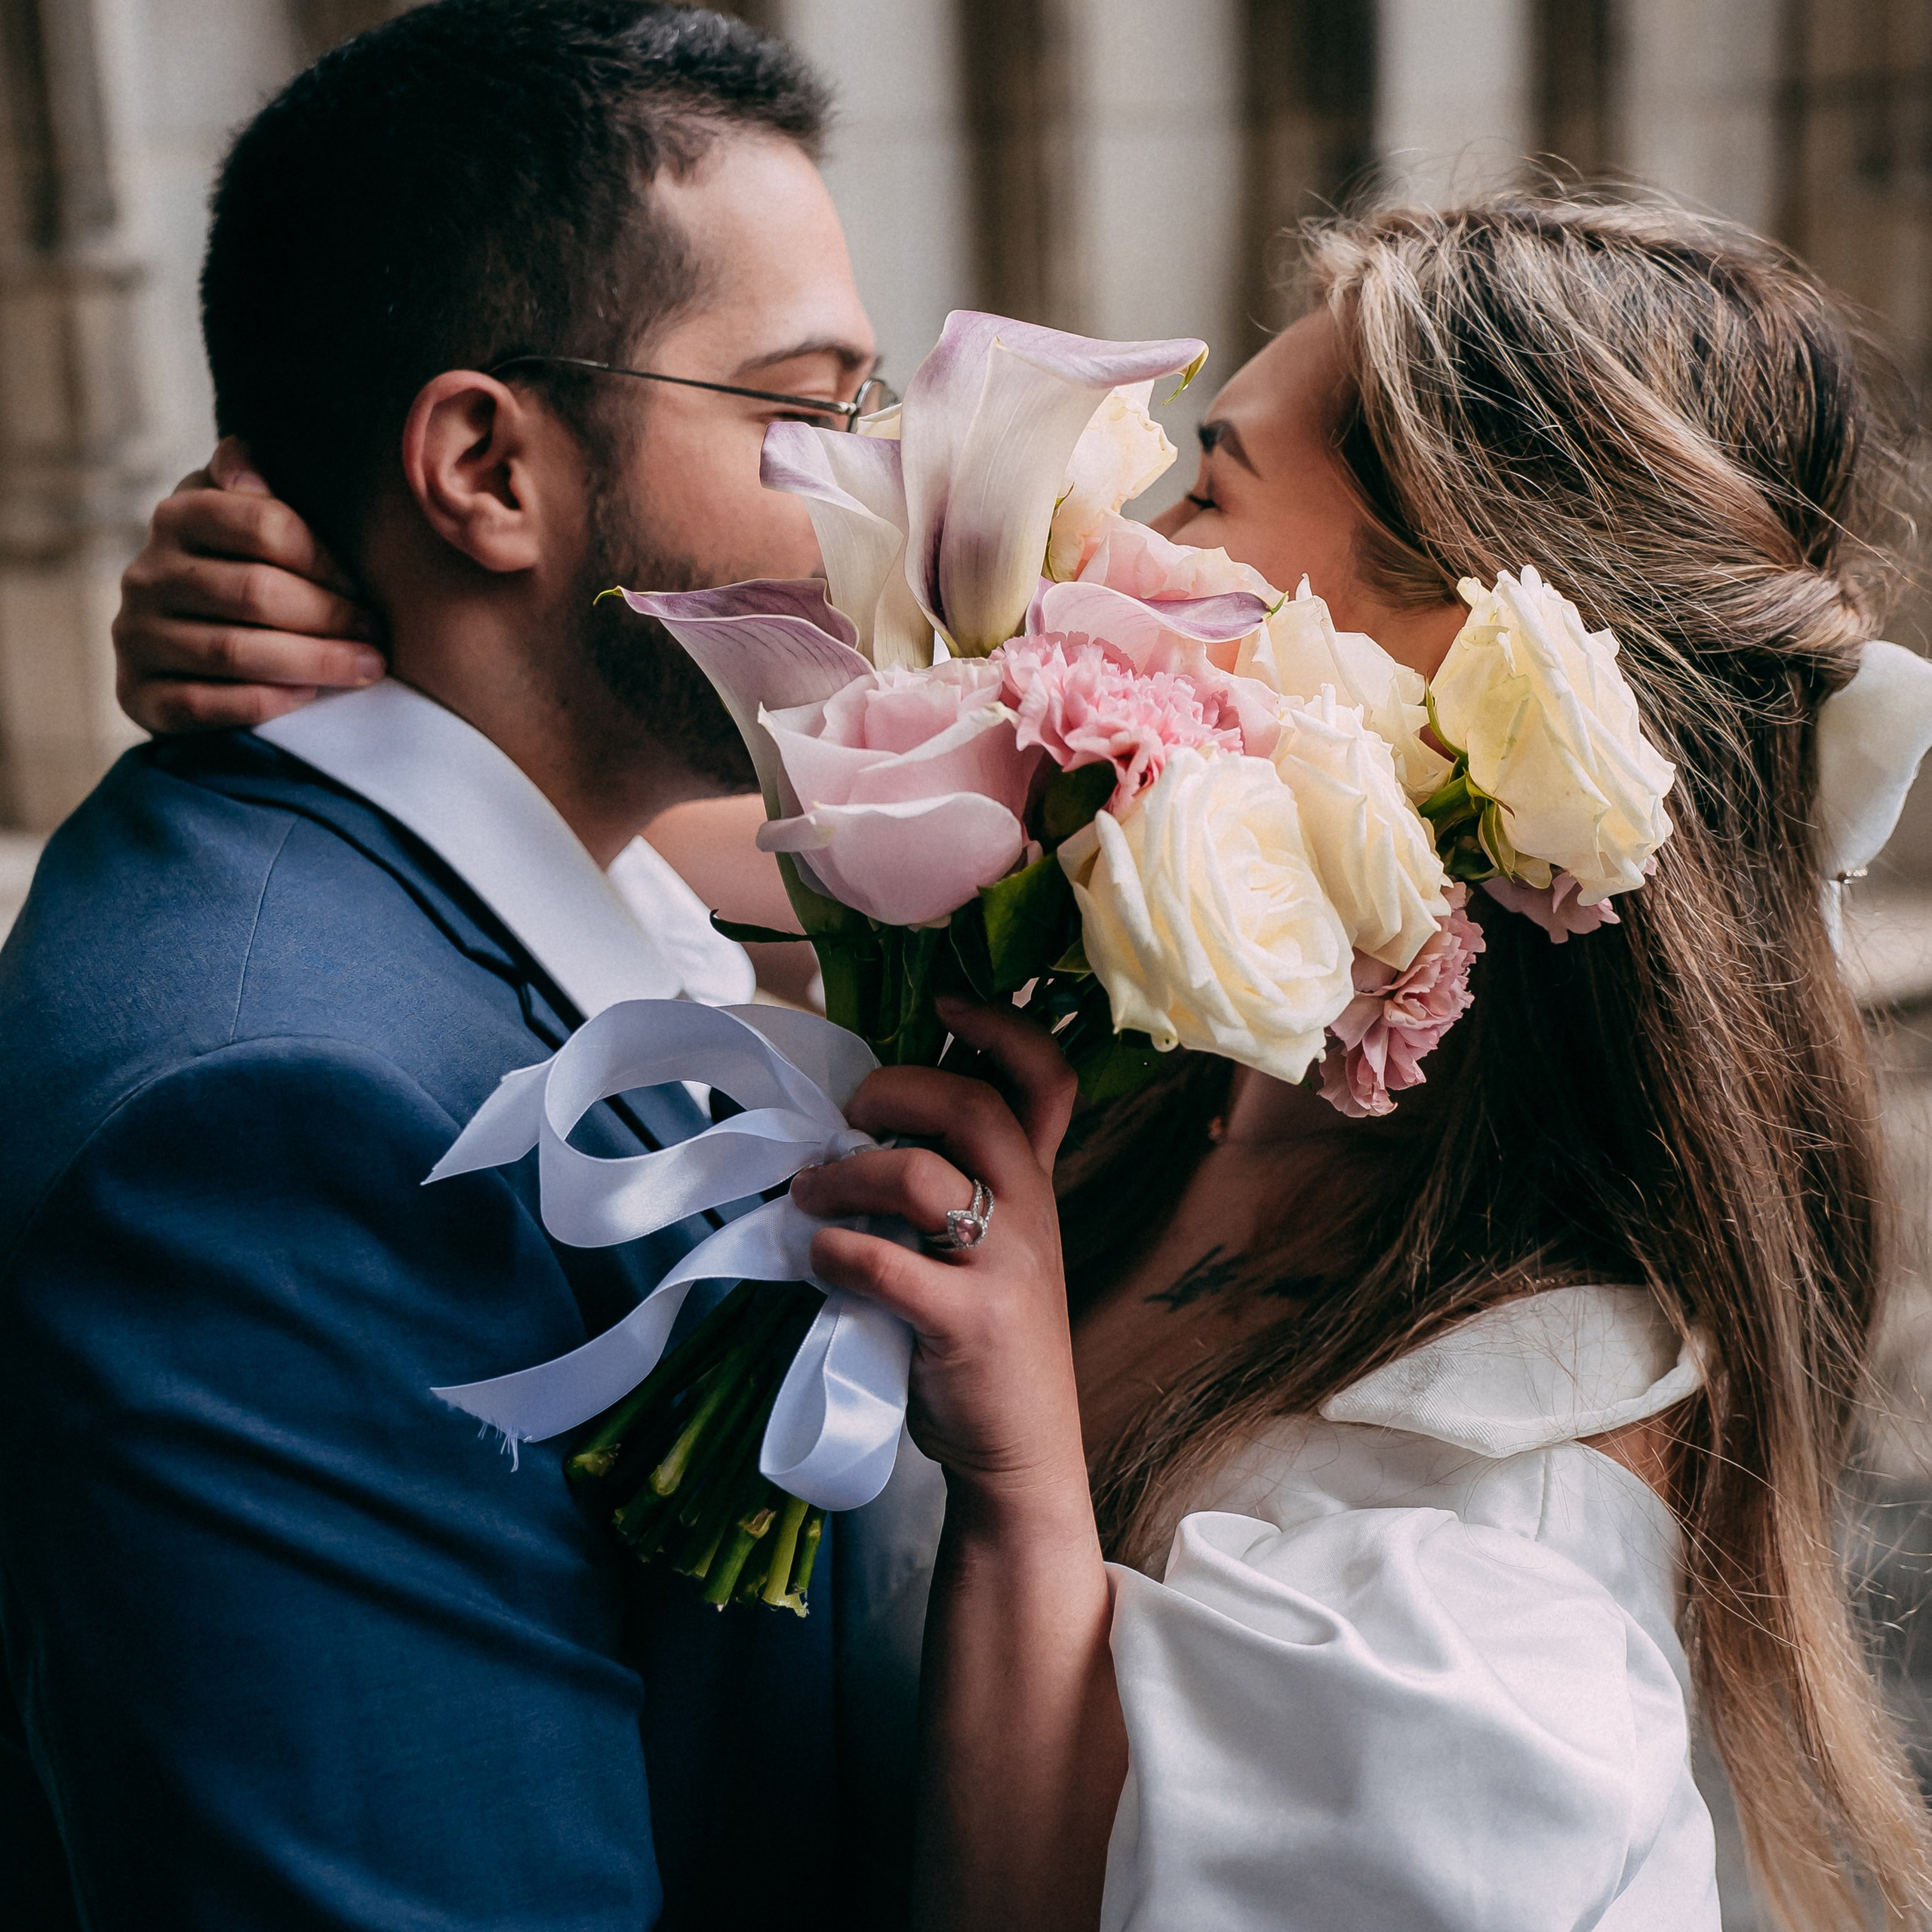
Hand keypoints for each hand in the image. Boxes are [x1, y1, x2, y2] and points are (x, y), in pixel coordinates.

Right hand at [113, 437, 385, 732]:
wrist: (185, 659)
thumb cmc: (245, 577)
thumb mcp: (247, 522)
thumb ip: (255, 490)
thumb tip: (248, 458)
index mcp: (179, 517)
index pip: (262, 523)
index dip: (324, 558)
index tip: (363, 585)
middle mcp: (148, 573)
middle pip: (254, 591)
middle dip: (330, 616)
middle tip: (378, 636)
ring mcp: (137, 635)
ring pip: (233, 650)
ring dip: (313, 662)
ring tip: (367, 668)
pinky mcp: (137, 695)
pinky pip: (201, 703)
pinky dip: (262, 701)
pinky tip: (307, 698)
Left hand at [789, 999, 1080, 1506]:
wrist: (1021, 1454)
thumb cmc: (987, 1345)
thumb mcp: (994, 1253)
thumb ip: (952, 1192)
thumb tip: (851, 1135)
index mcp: (1036, 1185)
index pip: (1048, 1081)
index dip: (1002, 1027)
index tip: (947, 1001)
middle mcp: (1033, 1212)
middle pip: (972, 1106)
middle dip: (894, 1090)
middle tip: (847, 1117)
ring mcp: (1006, 1269)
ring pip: (919, 1176)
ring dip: (844, 1176)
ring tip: (807, 1194)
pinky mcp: (968, 1325)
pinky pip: (885, 1263)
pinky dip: (834, 1251)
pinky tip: (816, 1258)